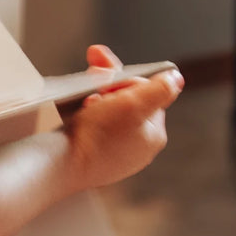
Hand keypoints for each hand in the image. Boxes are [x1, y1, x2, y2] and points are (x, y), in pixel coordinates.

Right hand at [61, 44, 183, 189]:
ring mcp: (114, 157)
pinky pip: (94, 130)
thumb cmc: (95, 135)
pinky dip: (86, 116)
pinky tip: (76, 113)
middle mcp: (137, 149)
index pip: (148, 95)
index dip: (128, 80)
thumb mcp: (133, 104)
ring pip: (110, 115)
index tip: (107, 74)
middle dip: (110, 85)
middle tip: (92, 71)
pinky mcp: (92, 160)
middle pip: (129, 104)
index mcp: (153, 137)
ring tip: (82, 97)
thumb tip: (176, 79)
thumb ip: (160, 89)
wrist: (59, 164)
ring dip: (96, 98)